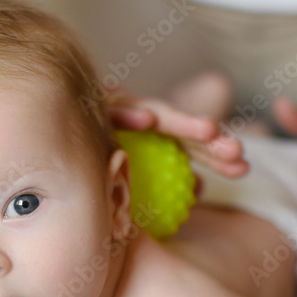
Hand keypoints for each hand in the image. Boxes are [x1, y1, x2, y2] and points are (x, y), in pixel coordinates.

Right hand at [106, 87, 248, 178]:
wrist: (52, 142)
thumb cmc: (99, 173)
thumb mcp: (136, 184)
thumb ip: (167, 183)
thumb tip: (201, 190)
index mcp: (156, 136)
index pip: (193, 144)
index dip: (217, 154)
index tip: (244, 167)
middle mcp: (141, 118)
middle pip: (182, 126)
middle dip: (211, 137)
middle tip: (238, 151)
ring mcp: (120, 108)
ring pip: (156, 113)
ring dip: (182, 122)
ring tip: (209, 129)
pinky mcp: (94, 106)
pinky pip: (112, 111)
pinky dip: (128, 116)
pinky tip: (146, 122)